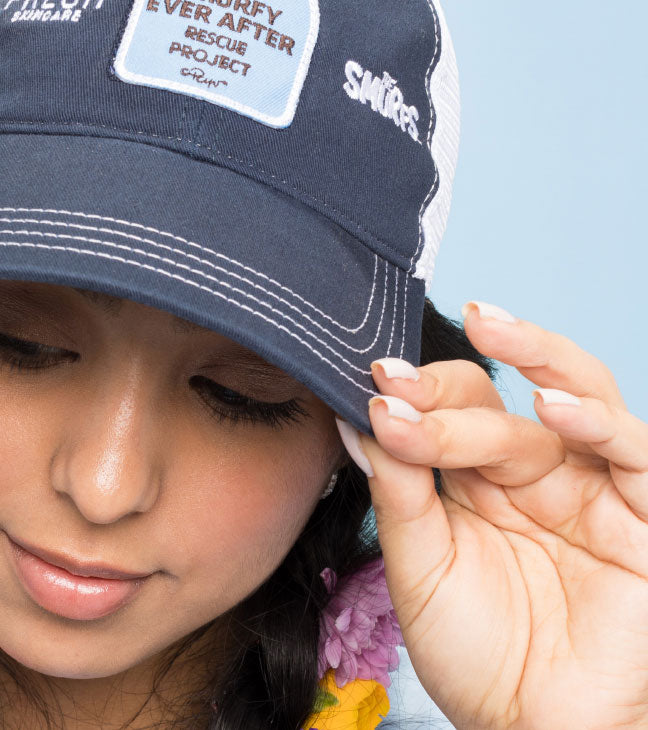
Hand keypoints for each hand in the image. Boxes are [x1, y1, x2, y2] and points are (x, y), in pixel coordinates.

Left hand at [347, 304, 647, 729]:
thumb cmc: (474, 653)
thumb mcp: (421, 567)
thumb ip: (398, 491)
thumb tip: (357, 416)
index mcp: (479, 480)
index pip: (454, 408)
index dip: (418, 393)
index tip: (374, 384)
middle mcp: (537, 473)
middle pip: (496, 404)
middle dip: (444, 393)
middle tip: (397, 383)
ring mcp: (593, 490)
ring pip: (578, 395)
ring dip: (535, 353)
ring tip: (487, 323)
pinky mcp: (646, 519)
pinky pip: (635, 454)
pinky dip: (600, 422)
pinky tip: (552, 405)